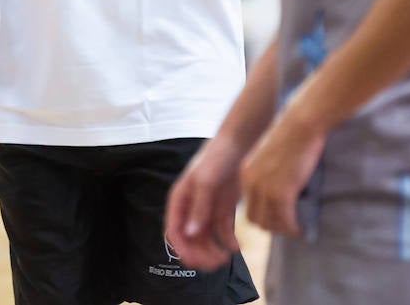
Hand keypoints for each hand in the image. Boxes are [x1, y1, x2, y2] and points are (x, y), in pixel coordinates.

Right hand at [164, 135, 243, 271]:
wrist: (236, 146)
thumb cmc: (215, 159)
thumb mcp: (205, 182)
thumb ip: (199, 208)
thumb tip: (190, 234)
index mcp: (179, 201)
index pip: (173, 231)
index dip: (181, 249)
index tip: (194, 263)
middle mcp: (191, 209)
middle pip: (190, 240)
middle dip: (200, 254)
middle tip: (215, 263)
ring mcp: (207, 211)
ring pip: (206, 241)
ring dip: (213, 252)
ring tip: (226, 257)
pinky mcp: (223, 212)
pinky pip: (223, 234)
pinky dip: (228, 244)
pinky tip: (235, 247)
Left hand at [239, 102, 326, 238]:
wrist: (299, 125)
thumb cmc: (290, 137)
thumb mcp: (269, 158)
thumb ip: (266, 175)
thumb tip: (277, 194)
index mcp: (246, 173)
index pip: (248, 207)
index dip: (263, 217)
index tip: (277, 219)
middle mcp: (250, 182)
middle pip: (256, 219)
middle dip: (272, 226)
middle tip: (288, 226)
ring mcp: (265, 189)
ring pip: (270, 223)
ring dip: (283, 229)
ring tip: (296, 228)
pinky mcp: (282, 193)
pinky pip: (286, 221)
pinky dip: (293, 228)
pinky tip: (301, 228)